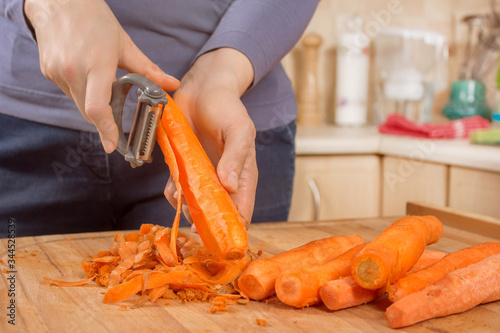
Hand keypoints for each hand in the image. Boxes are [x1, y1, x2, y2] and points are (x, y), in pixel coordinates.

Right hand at [24, 0, 179, 152]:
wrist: (59, 0)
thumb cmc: (94, 18)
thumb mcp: (124, 44)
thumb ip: (148, 70)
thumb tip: (172, 85)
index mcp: (96, 64)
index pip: (98, 107)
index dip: (106, 130)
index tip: (113, 145)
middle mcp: (74, 70)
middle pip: (90, 111)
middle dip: (104, 123)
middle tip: (116, 132)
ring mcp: (58, 72)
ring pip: (79, 104)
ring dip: (94, 106)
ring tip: (103, 89)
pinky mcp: (49, 72)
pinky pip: (70, 93)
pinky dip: (82, 94)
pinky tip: (88, 78)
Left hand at [164, 48, 257, 229]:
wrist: (203, 86)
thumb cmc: (227, 107)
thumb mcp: (238, 129)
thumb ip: (236, 157)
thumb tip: (230, 187)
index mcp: (242, 174)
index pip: (243, 210)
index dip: (234, 228)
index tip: (223, 242)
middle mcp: (223, 179)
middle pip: (217, 213)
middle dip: (206, 221)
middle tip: (195, 220)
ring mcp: (202, 174)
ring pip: (195, 204)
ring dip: (187, 209)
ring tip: (182, 202)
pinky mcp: (184, 165)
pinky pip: (176, 188)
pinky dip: (173, 193)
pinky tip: (173, 190)